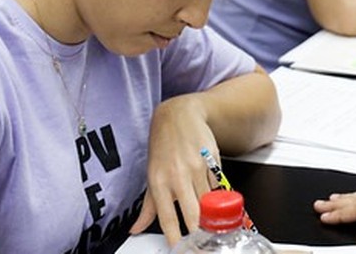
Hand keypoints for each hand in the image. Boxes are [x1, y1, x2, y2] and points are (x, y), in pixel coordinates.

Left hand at [130, 95, 216, 245]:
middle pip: (194, 215)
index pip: (168, 219)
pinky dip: (218, 195)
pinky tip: (214, 195)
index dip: (176, 239)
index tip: (181, 250)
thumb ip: (147, 207)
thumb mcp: (151, 175)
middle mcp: (178, 175)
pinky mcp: (212, 161)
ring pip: (209, 203)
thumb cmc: (163, 145)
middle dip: (200, 233)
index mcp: (159, 181)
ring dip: (211, 215)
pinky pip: (218, 186)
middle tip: (202, 243)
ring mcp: (197, 168)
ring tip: (211, 222)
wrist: (179, 115)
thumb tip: (137, 229)